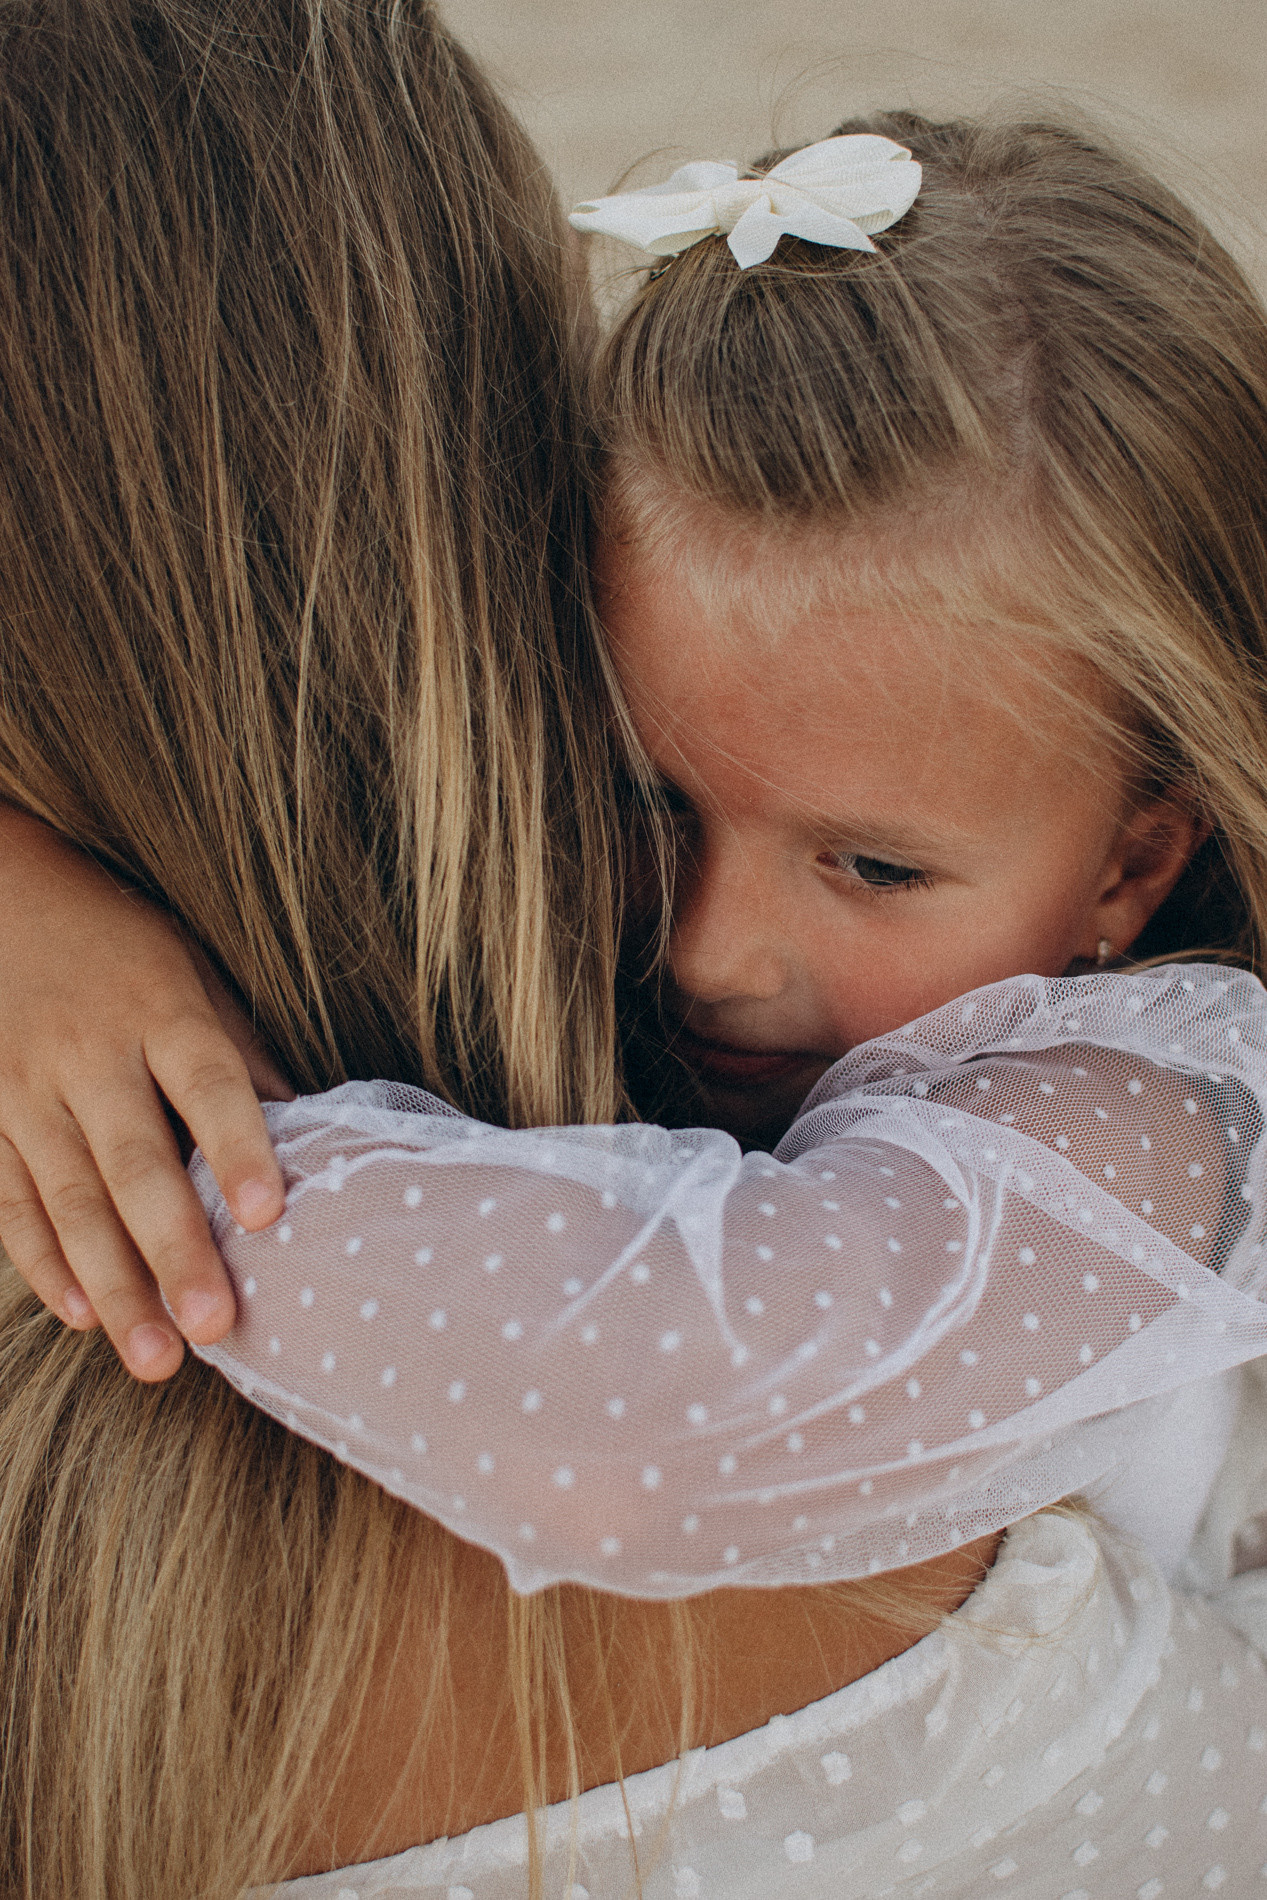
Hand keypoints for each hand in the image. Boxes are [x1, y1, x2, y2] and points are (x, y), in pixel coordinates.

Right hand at [0, 804, 291, 1377]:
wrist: (3, 900)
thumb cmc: (129, 952)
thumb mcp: (200, 979)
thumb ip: (248, 1059)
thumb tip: (321, 1138)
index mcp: (162, 1009)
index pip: (209, 1084)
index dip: (239, 1148)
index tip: (270, 1214)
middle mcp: (91, 1053)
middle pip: (135, 1162)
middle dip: (174, 1250)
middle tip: (215, 1326)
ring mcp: (28, 1089)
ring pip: (69, 1199)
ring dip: (114, 1284)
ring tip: (156, 1358)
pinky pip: (11, 1201)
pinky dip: (44, 1262)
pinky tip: (82, 1317)